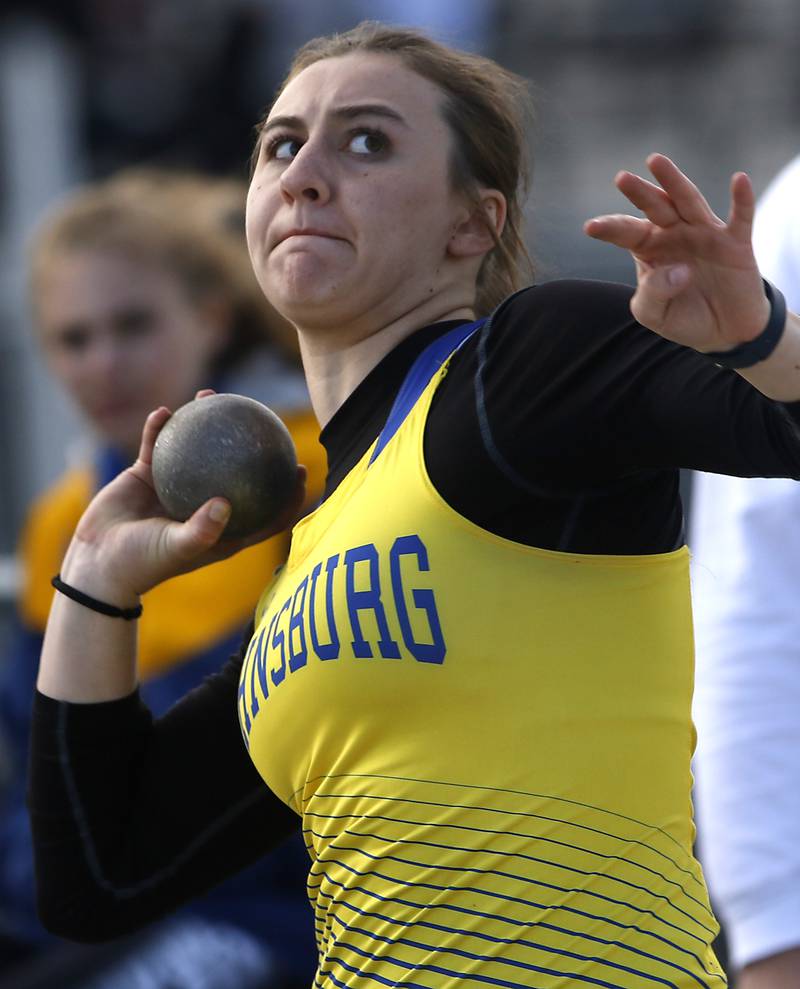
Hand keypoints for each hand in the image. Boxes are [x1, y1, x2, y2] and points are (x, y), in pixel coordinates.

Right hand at [63, 397, 306, 602]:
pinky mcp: (146, 475)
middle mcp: (203, 503)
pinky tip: (162, 411)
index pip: (266, 511)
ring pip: (196, 447)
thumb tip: (226, 503)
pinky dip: (159, 428)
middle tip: (264, 419)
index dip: (287, 494)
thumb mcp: (175, 550)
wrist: (98, 562)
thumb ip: (201, 530)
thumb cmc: (142, 564)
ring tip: (210, 397)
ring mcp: (176, 487)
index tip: (300, 468)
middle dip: (250, 444)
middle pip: (236, 469)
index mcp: (221, 527)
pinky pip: (156, 445)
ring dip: (203, 421)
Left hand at [584, 154, 769, 352]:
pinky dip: (741, 199)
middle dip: (639, 193)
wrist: (722, 331)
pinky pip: (740, 217)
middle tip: (620, 179)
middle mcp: (675, 234)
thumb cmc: (682, 317)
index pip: (626, 233)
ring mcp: (705, 234)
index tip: (591, 227)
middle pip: (655, 208)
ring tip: (655, 162)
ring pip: (688, 202)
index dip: (610, 228)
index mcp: (649, 248)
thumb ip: (653, 293)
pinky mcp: (736, 243)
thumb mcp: (654, 314)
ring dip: (673, 182)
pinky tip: (739, 180)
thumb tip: (679, 270)